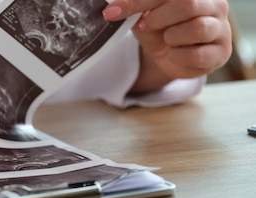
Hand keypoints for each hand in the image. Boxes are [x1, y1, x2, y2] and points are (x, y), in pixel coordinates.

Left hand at [103, 0, 232, 92]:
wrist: (170, 56)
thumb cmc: (160, 29)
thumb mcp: (144, 15)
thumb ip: (135, 8)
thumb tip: (113, 9)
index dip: (138, 1)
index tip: (112, 12)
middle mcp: (215, 5)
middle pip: (188, 4)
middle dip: (158, 18)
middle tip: (147, 25)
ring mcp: (222, 29)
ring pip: (197, 28)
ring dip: (171, 37)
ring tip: (167, 40)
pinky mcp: (221, 53)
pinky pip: (197, 54)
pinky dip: (177, 56)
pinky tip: (174, 54)